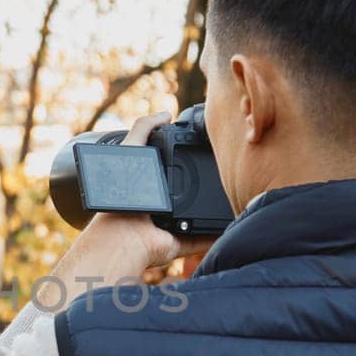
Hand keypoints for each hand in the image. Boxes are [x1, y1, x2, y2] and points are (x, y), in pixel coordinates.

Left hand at [79, 113, 219, 270]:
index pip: (171, 171)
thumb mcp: (129, 150)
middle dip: (203, 185)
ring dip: (213, 207)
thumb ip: (144, 128)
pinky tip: (230, 222)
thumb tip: (166, 114)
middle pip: (187, 192)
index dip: (185, 163)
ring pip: (198, 214)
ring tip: (234, 193)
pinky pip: (203, 238)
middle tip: (225, 173)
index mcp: (148, 184)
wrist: (125, 232)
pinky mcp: (180, 241)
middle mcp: (158, 204)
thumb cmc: (121, 194)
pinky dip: (216, 233)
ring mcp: (170, 225)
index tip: (206, 153)